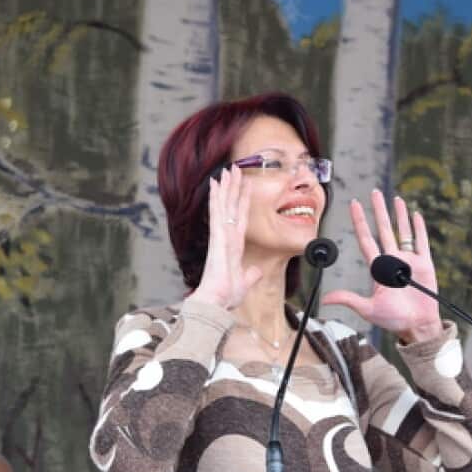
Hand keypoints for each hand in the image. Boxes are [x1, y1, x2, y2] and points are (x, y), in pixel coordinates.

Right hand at [188, 166, 262, 309]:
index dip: (242, 201)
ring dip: (226, 187)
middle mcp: (226, 237)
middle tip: (235, 169)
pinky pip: (218, 212)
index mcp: (233, 246)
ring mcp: (220, 235)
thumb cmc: (225, 296)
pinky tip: (216, 184)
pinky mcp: (217, 237)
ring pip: (224, 205)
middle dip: (233, 187)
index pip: (240, 217)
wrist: (216, 302)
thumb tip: (255, 271)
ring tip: (228, 170)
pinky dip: (217, 197)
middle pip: (231, 207)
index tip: (244, 186)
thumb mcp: (244, 283)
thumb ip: (250, 275)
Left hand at [320, 190, 442, 342]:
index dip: (360, 222)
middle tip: (374, 193)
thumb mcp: (368, 309)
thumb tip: (325, 299)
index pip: (366, 239)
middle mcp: (392, 260)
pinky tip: (415, 214)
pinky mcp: (425, 264)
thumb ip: (349, 300)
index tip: (354, 205)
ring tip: (395, 198)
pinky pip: (421, 241)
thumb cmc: (394, 320)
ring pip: (402, 231)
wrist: (418, 326)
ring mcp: (409, 260)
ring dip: (399, 215)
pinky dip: (419, 228)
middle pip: (383, 229)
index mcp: (378, 269)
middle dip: (379, 211)